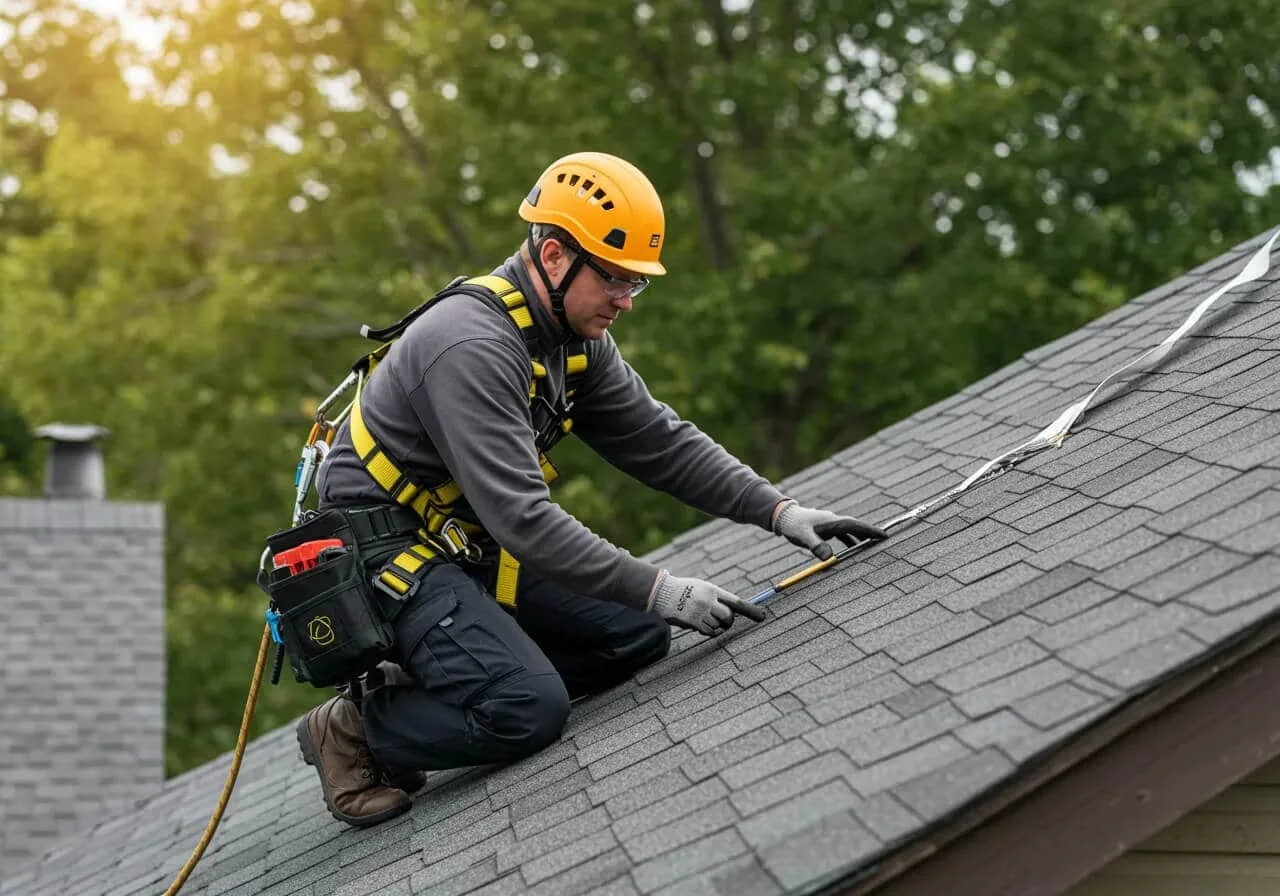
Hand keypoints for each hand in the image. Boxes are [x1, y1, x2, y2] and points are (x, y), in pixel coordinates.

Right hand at [648, 571, 765, 635]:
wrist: (662, 593)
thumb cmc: (684, 590)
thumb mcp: (702, 587)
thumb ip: (716, 597)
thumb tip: (733, 609)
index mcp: (713, 590)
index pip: (736, 601)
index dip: (750, 609)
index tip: (762, 616)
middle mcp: (708, 601)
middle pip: (729, 617)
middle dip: (728, 621)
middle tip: (724, 620)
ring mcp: (701, 612)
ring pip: (718, 626)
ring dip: (715, 626)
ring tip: (705, 618)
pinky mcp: (693, 622)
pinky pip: (708, 632)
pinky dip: (708, 631)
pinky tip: (701, 625)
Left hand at [773, 500, 887, 560]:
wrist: (783, 517)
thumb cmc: (794, 525)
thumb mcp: (804, 536)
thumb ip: (816, 546)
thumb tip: (829, 557)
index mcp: (832, 521)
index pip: (855, 525)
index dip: (870, 530)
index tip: (883, 535)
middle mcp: (834, 521)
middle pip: (856, 527)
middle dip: (870, 533)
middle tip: (884, 539)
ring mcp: (830, 524)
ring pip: (850, 531)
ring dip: (860, 538)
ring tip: (872, 546)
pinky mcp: (825, 529)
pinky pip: (842, 534)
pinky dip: (849, 540)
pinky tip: (852, 548)